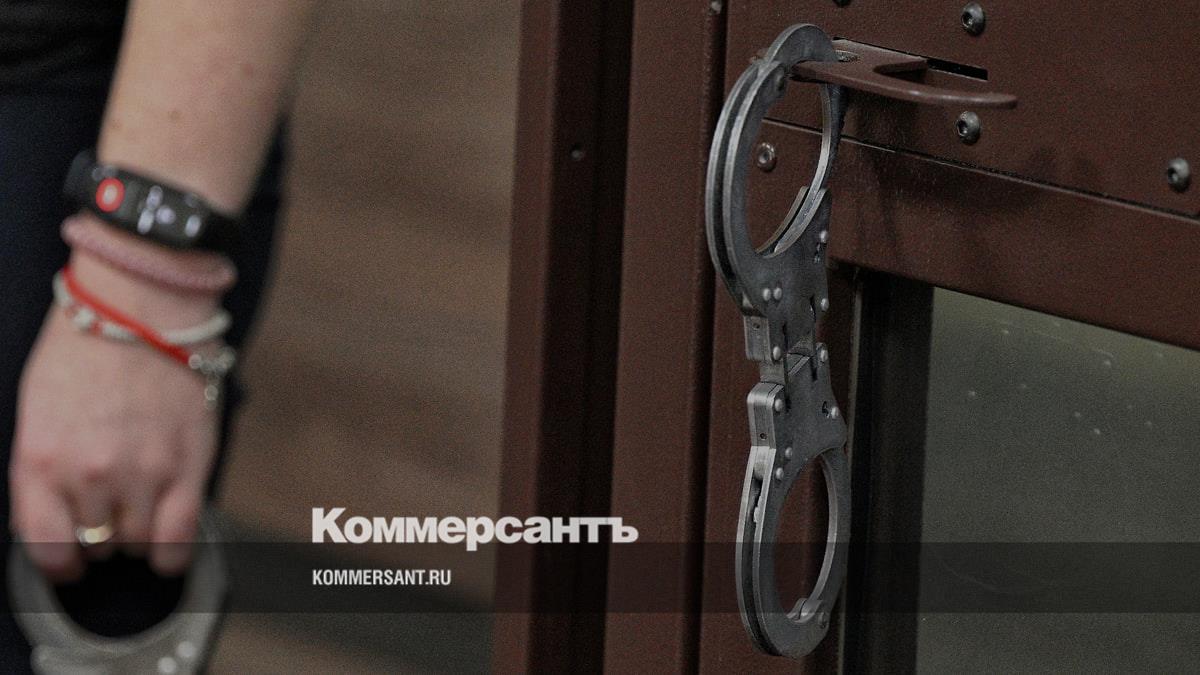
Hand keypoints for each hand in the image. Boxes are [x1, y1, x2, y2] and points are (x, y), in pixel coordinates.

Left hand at [10, 247, 222, 581]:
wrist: (141, 304)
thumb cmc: (87, 348)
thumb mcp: (38, 410)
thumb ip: (44, 469)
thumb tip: (63, 516)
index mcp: (39, 460)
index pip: (45, 546)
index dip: (59, 562)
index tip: (70, 559)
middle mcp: (89, 474)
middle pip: (96, 545)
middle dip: (101, 533)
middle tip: (111, 507)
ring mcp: (142, 474)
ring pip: (135, 543)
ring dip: (137, 532)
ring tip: (142, 503)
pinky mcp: (188, 467)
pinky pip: (179, 540)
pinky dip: (171, 554)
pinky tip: (168, 548)